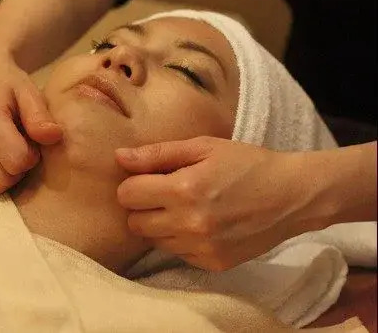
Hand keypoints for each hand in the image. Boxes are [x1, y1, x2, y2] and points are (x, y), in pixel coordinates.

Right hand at [0, 47, 61, 193]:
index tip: (31, 142)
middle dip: (16, 169)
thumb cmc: (10, 84)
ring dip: (1, 172)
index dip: (32, 156)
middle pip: (0, 180)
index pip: (17, 162)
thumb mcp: (30, 93)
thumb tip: (53, 137)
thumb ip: (41, 117)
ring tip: (5, 147)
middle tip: (20, 147)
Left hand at [116, 136, 307, 270]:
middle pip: (134, 222)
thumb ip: (158, 153)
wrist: (291, 195)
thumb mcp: (203, 146)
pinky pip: (176, 253)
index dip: (133, 183)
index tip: (147, 177)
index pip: (128, 195)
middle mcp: (190, 224)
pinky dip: (180, 238)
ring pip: (153, 240)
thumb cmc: (246, 163)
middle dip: (141, 205)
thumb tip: (120, 157)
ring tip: (184, 206)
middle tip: (163, 191)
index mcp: (184, 190)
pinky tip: (200, 222)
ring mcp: (202, 249)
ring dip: (159, 223)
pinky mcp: (213, 264)